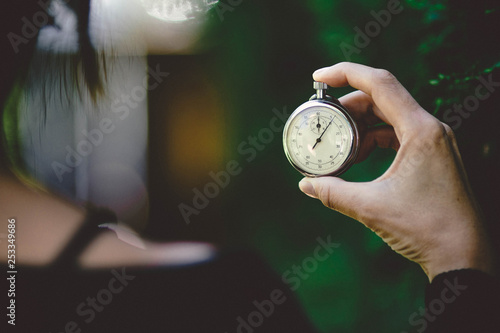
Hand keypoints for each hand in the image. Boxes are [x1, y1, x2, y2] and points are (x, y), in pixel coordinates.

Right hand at [299, 62, 494, 280]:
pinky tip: (358, 154)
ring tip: (338, 139)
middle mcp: (430, 129)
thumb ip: (333, 192)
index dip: (345, 73)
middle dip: (349, 104)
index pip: (380, 83)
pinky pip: (397, 135)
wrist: (462, 256)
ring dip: (361, 123)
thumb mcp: (371, 207)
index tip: (318, 77)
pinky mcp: (432, 156)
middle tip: (323, 117)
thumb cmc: (424, 228)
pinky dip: (374, 139)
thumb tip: (306, 184)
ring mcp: (433, 142)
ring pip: (390, 116)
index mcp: (420, 130)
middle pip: (383, 98)